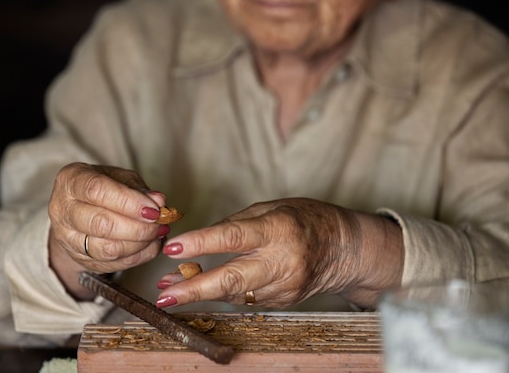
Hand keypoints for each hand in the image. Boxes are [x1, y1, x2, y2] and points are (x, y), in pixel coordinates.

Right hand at [47, 162, 168, 298]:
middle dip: (137, 227)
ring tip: (157, 233)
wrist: (79, 210)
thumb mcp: (119, 178)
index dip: (129, 202)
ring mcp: (67, 238)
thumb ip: (139, 189)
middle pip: (100, 224)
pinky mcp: (79, 259)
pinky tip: (150, 245)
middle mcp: (62, 210)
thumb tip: (159, 202)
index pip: (97, 191)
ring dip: (139, 244)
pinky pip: (112, 264)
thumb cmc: (102, 188)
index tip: (153, 209)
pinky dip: (138, 257)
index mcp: (70, 181)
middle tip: (159, 223)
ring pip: (106, 249)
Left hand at [156, 198, 402, 308]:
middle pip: (231, 279)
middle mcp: (281, 260)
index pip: (233, 237)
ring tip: (172, 289)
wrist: (344, 248)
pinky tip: (206, 287)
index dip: (201, 243)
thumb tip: (199, 242)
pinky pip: (246, 298)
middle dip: (193, 289)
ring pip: (234, 293)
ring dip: (201, 292)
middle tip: (165, 295)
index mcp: (277, 229)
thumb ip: (236, 224)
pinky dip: (224, 293)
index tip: (174, 248)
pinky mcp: (283, 301)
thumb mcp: (271, 208)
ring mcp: (283, 285)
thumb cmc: (305, 219)